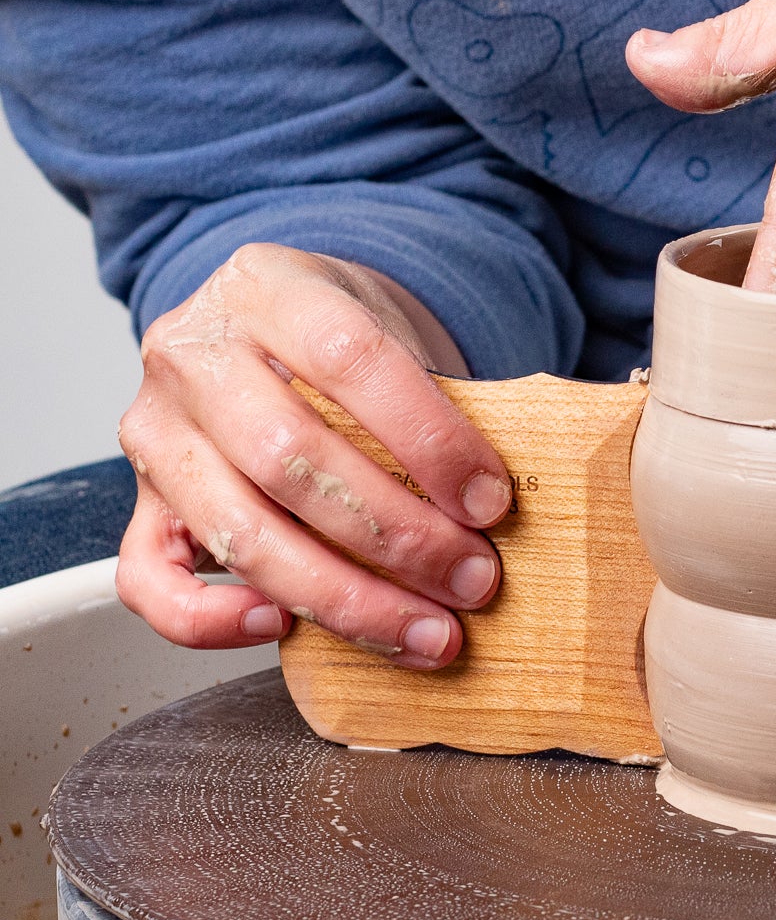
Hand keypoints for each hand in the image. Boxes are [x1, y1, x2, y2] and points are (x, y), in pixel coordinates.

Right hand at [116, 245, 510, 667]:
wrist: (277, 327)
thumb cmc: (349, 342)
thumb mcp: (393, 326)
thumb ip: (432, 398)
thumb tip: (492, 506)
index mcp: (266, 289)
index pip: (349, 358)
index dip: (428, 439)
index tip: (490, 500)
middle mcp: (193, 356)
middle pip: (291, 459)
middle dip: (399, 538)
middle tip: (473, 580)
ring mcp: (155, 432)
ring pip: (238, 532)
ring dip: (345, 598)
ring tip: (425, 630)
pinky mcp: (139, 504)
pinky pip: (150, 581)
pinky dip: (214, 622)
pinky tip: (286, 630)